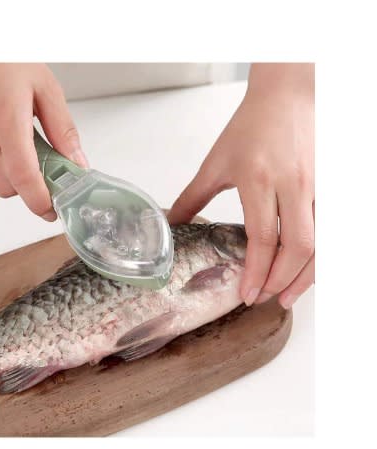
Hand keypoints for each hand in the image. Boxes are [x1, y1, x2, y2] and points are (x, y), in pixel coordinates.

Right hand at [0, 63, 87, 219]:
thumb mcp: (42, 85)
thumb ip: (62, 128)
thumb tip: (76, 162)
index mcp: (4, 119)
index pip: (24, 178)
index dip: (39, 201)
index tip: (50, 209)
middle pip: (6, 188)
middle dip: (25, 185)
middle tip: (34, 164)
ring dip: (4, 176)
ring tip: (8, 145)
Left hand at [168, 63, 313, 308]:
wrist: (289, 94)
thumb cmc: (252, 125)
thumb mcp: (216, 162)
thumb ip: (193, 197)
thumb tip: (173, 223)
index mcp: (259, 180)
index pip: (262, 238)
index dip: (256, 272)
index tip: (247, 294)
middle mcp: (294, 185)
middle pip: (298, 247)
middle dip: (281, 281)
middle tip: (264, 298)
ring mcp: (318, 186)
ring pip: (321, 243)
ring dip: (305, 276)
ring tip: (286, 296)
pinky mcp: (332, 185)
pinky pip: (331, 230)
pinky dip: (319, 256)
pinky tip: (306, 269)